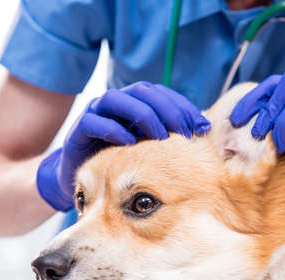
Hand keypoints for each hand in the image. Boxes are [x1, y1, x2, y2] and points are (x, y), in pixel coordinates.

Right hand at [37, 82, 210, 210]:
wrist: (91, 183)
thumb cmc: (126, 163)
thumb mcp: (153, 150)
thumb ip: (172, 137)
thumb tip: (205, 133)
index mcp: (136, 103)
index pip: (163, 93)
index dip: (183, 106)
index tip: (201, 127)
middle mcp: (118, 103)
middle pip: (143, 91)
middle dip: (166, 108)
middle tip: (183, 131)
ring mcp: (96, 113)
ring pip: (117, 99)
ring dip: (143, 115)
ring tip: (160, 136)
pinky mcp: (78, 129)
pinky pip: (94, 121)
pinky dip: (112, 129)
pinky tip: (129, 143)